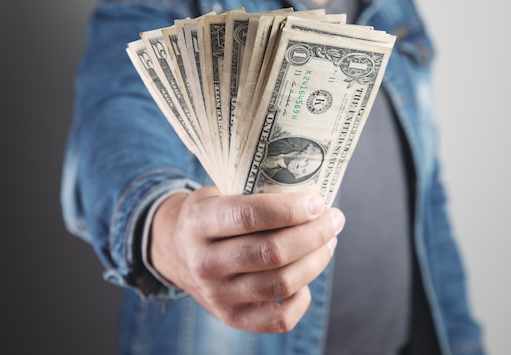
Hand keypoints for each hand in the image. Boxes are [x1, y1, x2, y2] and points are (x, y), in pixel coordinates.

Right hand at [149, 186, 343, 332]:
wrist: (176, 251)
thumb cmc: (211, 215)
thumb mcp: (219, 192)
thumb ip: (256, 193)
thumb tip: (312, 197)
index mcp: (199, 223)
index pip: (249, 216)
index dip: (290, 210)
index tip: (318, 202)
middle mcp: (205, 262)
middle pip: (272, 253)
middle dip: (314, 234)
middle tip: (333, 219)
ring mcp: (217, 295)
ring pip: (281, 283)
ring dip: (315, 261)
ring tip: (328, 242)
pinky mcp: (232, 318)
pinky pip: (279, 318)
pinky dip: (302, 298)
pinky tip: (305, 276)